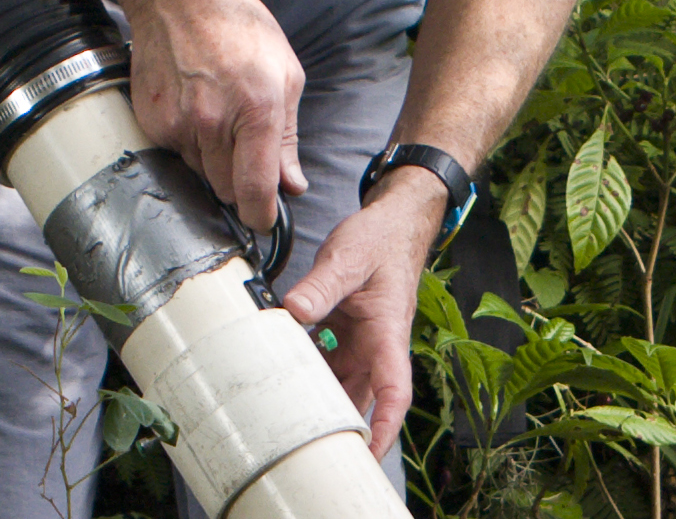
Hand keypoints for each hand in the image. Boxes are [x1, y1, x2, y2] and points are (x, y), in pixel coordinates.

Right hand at [126, 0, 306, 231]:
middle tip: (246, 153)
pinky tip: (196, 109)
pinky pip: (175, 155)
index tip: (264, 220)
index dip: (261, 216)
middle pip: (226, 190)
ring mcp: (177, 124)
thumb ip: (288, 138)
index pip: (255, 190)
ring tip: (220, 117)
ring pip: (200, 174)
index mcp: (257, 110)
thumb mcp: (286, 74)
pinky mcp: (151, 123)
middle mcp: (213, 123)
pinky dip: (188, 144)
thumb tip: (292, 184)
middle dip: (240, 183)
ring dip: (213, 162)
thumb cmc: (238, 27)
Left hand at [281, 169, 448, 455]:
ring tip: (285, 417)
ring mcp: (362, 344)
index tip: (370, 453)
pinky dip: (307, 373)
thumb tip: (292, 311)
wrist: (393, 223)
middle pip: (363, 399)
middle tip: (306, 447)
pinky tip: (281, 376)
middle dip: (342, 428)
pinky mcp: (347, 336)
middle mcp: (378, 345)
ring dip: (319, 400)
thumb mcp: (348, 256)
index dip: (385, 425)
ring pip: (341, 385)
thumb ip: (321, 286)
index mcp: (388, 331)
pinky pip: (327, 365)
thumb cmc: (381, 239)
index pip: (394, 388)